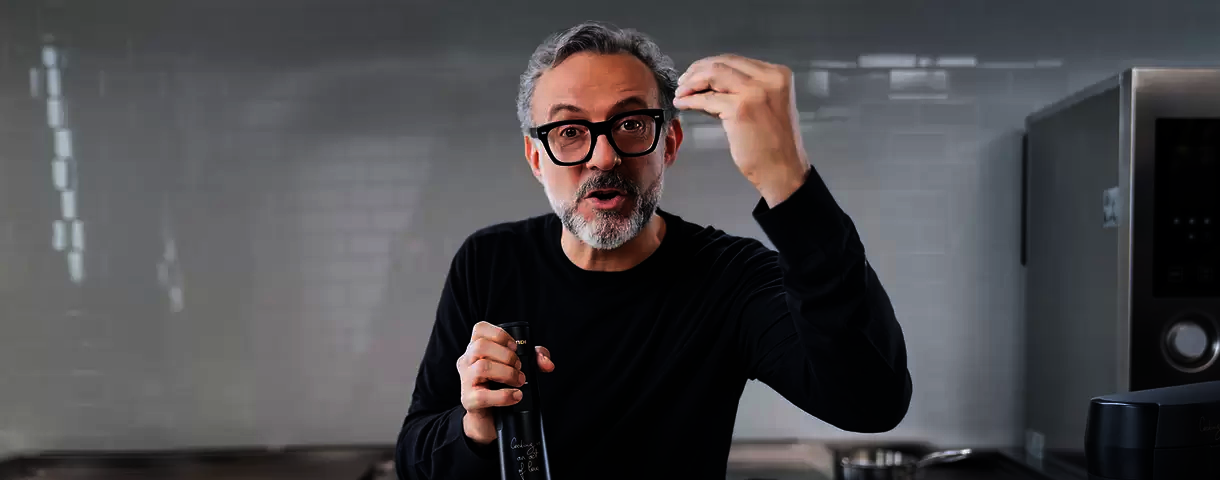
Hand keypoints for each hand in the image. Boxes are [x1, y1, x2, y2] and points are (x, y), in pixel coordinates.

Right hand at [456, 321, 555, 444]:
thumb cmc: (502, 387)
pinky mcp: (468, 400)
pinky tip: (515, 396)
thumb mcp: (519, 368)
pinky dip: (504, 396)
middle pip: (481, 346)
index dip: (499, 334)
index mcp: (476, 349)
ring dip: (507, 373)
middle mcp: (467, 361)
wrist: (490, 419)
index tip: (515, 347)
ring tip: (518, 381)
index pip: (479, 329)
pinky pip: (483, 395)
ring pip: (482, 367)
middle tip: (519, 368)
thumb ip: (536, 359)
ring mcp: (465, 380)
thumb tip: (547, 363)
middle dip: (507, 356)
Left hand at [673, 54, 811, 206]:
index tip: (695, 74)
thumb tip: (706, 85)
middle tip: (683, 82)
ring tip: (680, 92)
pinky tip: (682, 104)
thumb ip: (742, 91)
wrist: (784, 170)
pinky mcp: (740, 109)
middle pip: (722, 63)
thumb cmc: (773, 144)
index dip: (711, 65)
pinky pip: (706, 99)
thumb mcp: (764, 106)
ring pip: (713, 74)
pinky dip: (690, 100)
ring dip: (691, 82)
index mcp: (778, 74)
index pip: (736, 61)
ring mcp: (755, 92)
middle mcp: (768, 78)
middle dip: (697, 70)